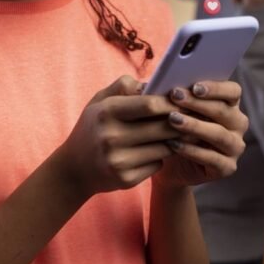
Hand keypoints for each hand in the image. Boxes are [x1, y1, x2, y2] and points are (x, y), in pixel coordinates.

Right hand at [54, 76, 181, 197]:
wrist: (74, 168)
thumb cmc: (93, 127)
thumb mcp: (99, 100)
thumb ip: (124, 86)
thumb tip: (153, 84)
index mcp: (106, 112)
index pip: (149, 104)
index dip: (170, 102)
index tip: (181, 100)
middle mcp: (112, 137)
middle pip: (162, 127)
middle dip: (179, 121)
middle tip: (188, 116)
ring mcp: (119, 161)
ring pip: (164, 147)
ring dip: (172, 139)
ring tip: (173, 133)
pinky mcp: (126, 179)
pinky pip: (157, 164)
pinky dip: (160, 157)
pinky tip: (153, 151)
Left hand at [154, 80, 247, 187]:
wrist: (170, 166)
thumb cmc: (173, 130)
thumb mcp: (172, 110)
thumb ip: (170, 96)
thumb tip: (152, 84)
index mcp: (229, 105)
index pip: (232, 91)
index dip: (216, 87)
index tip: (194, 86)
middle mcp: (237, 124)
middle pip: (224, 110)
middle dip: (198, 103)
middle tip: (175, 96)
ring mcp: (235, 147)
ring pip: (219, 134)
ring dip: (195, 125)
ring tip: (172, 119)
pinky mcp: (227, 167)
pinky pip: (212, 158)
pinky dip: (192, 150)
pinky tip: (173, 144)